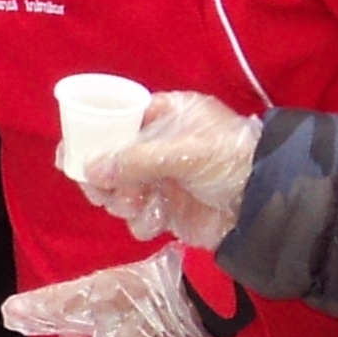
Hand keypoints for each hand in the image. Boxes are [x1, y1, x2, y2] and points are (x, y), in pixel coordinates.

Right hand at [71, 90, 260, 252]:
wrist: (267, 206)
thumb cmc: (231, 161)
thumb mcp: (184, 152)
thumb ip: (135, 160)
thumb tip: (90, 169)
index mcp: (166, 115)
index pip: (118, 118)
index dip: (93, 135)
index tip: (71, 154)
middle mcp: (159, 145)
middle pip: (109, 159)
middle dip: (102, 177)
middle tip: (101, 192)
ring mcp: (162, 179)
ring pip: (118, 191)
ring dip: (120, 202)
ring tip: (136, 206)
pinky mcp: (168, 210)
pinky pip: (137, 217)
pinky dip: (141, 222)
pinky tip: (157, 221)